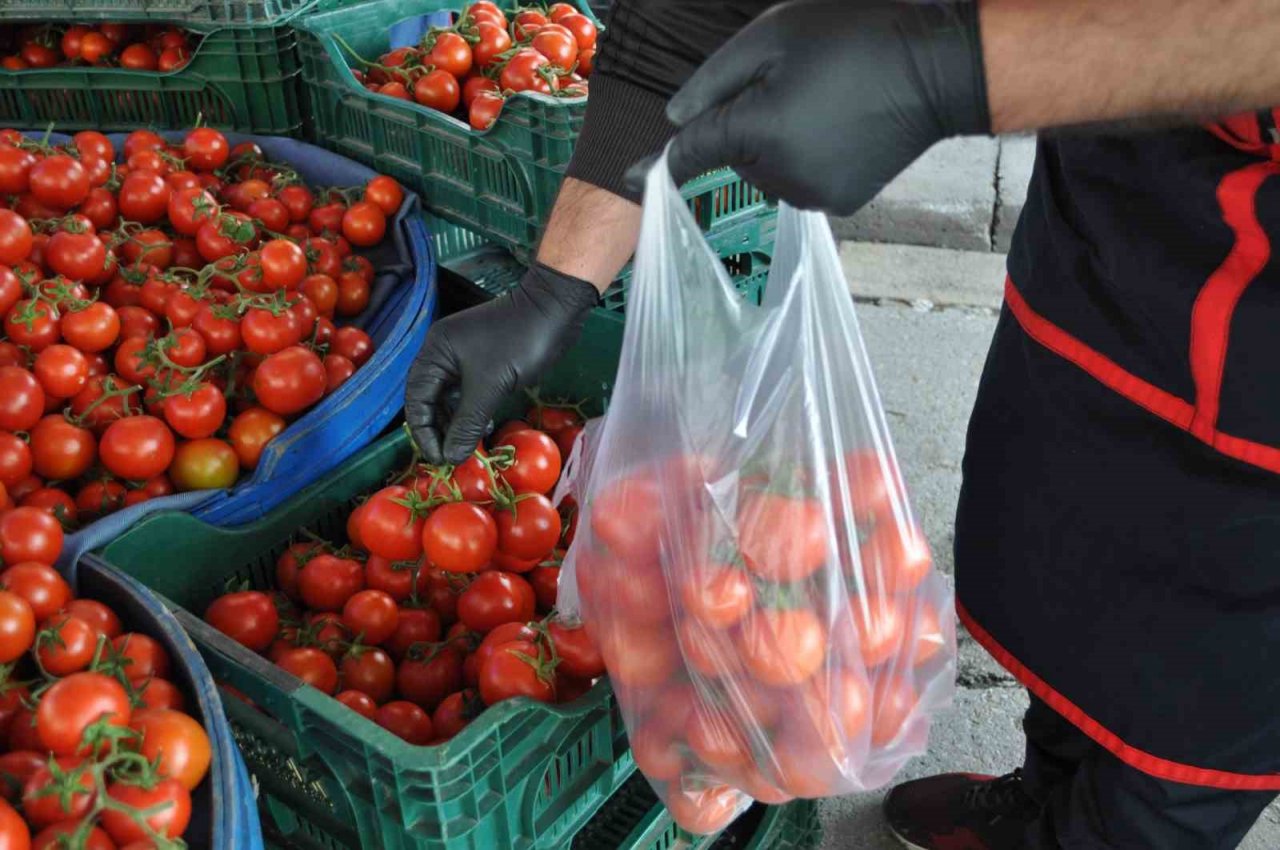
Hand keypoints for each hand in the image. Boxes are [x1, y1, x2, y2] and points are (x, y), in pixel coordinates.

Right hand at [405, 264, 598, 463]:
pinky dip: (471, 412)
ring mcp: (462, 357)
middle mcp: (442, 353)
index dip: (424, 434)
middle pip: (429, 401)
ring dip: (456, 424)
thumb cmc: (520, 342)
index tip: (439, 460)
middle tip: (452, 458)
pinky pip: (467, 393)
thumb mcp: (491, 386)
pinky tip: (482, 427)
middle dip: (439, 431)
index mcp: (435, 352)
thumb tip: (451, 456)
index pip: (416, 400)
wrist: (554, 309)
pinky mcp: (482, 362)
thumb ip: (468, 423)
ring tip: (466, 448)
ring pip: (449, 399)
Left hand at [660, 0, 989, 215]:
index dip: (658, 163)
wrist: (935, 68)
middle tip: (792, 85)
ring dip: (775, 145)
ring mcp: (813, 195)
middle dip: (746, 125)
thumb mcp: (773, 36)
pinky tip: (836, 128)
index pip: (693, 152)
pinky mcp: (840, 203)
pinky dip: (805, 161)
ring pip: (766, 173)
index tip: (630, 177)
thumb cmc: (854, 39)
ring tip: (820, 103)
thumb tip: (675, 119)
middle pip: (733, 157)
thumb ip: (714, 80)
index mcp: (757, 131)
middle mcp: (780, 175)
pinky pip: (800, 183)